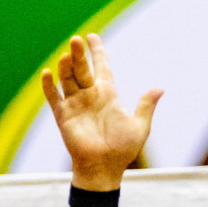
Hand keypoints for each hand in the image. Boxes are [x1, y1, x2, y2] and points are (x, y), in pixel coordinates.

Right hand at [41, 33, 161, 190]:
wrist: (103, 169)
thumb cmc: (123, 150)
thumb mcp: (139, 126)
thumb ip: (146, 106)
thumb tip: (160, 88)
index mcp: (108, 94)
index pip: (102, 67)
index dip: (97, 51)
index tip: (92, 37)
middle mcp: (90, 96)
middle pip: (82, 68)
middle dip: (79, 54)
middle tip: (76, 40)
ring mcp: (76, 105)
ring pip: (67, 79)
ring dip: (65, 66)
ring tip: (65, 55)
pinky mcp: (63, 116)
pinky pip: (54, 98)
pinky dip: (48, 86)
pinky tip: (47, 73)